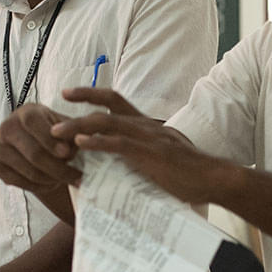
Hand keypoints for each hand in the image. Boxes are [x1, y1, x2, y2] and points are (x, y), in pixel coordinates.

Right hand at [0, 103, 80, 194]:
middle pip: (34, 154)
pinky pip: (23, 184)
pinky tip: (53, 183)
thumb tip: (79, 144)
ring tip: (69, 179)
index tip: (67, 154)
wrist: (31, 140)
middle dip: (59, 168)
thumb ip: (71, 132)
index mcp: (25, 113)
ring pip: (31, 172)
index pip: (33, 124)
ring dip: (54, 180)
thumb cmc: (53, 130)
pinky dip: (42, 187)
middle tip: (78, 177)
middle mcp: (7, 128)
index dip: (50, 141)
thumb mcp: (63, 125)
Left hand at [55, 87, 231, 206]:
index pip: (116, 100)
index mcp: (147, 125)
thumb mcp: (162, 158)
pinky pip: (119, 144)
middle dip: (82, 100)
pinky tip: (82, 144)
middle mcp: (145, 126)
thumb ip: (141, 155)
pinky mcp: (150, 155)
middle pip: (108, 105)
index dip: (93, 94)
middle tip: (59, 101)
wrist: (213, 178)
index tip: (70, 93)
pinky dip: (98, 142)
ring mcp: (147, 138)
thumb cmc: (190, 173)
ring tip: (58, 132)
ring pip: (107, 124)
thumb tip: (121, 162)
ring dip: (79, 126)